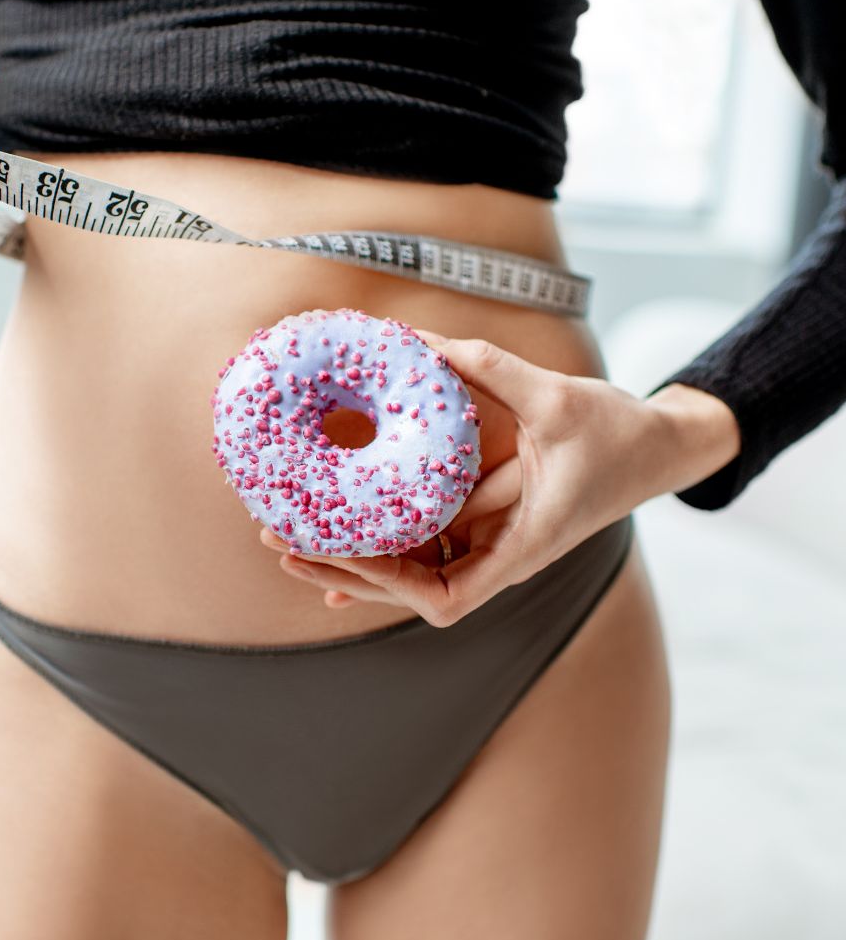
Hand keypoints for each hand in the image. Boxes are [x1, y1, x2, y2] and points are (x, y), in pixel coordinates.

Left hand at [259, 330, 727, 626]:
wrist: (660, 446)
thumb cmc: (621, 434)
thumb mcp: (558, 399)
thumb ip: (492, 369)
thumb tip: (420, 341)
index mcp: (521, 545)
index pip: (445, 598)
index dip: (387, 585)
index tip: (340, 557)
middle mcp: (498, 554)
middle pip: (408, 588)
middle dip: (344, 570)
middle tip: (279, 542)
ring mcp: (491, 539)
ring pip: (410, 565)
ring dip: (352, 555)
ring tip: (288, 534)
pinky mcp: (488, 518)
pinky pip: (426, 537)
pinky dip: (381, 539)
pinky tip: (336, 538)